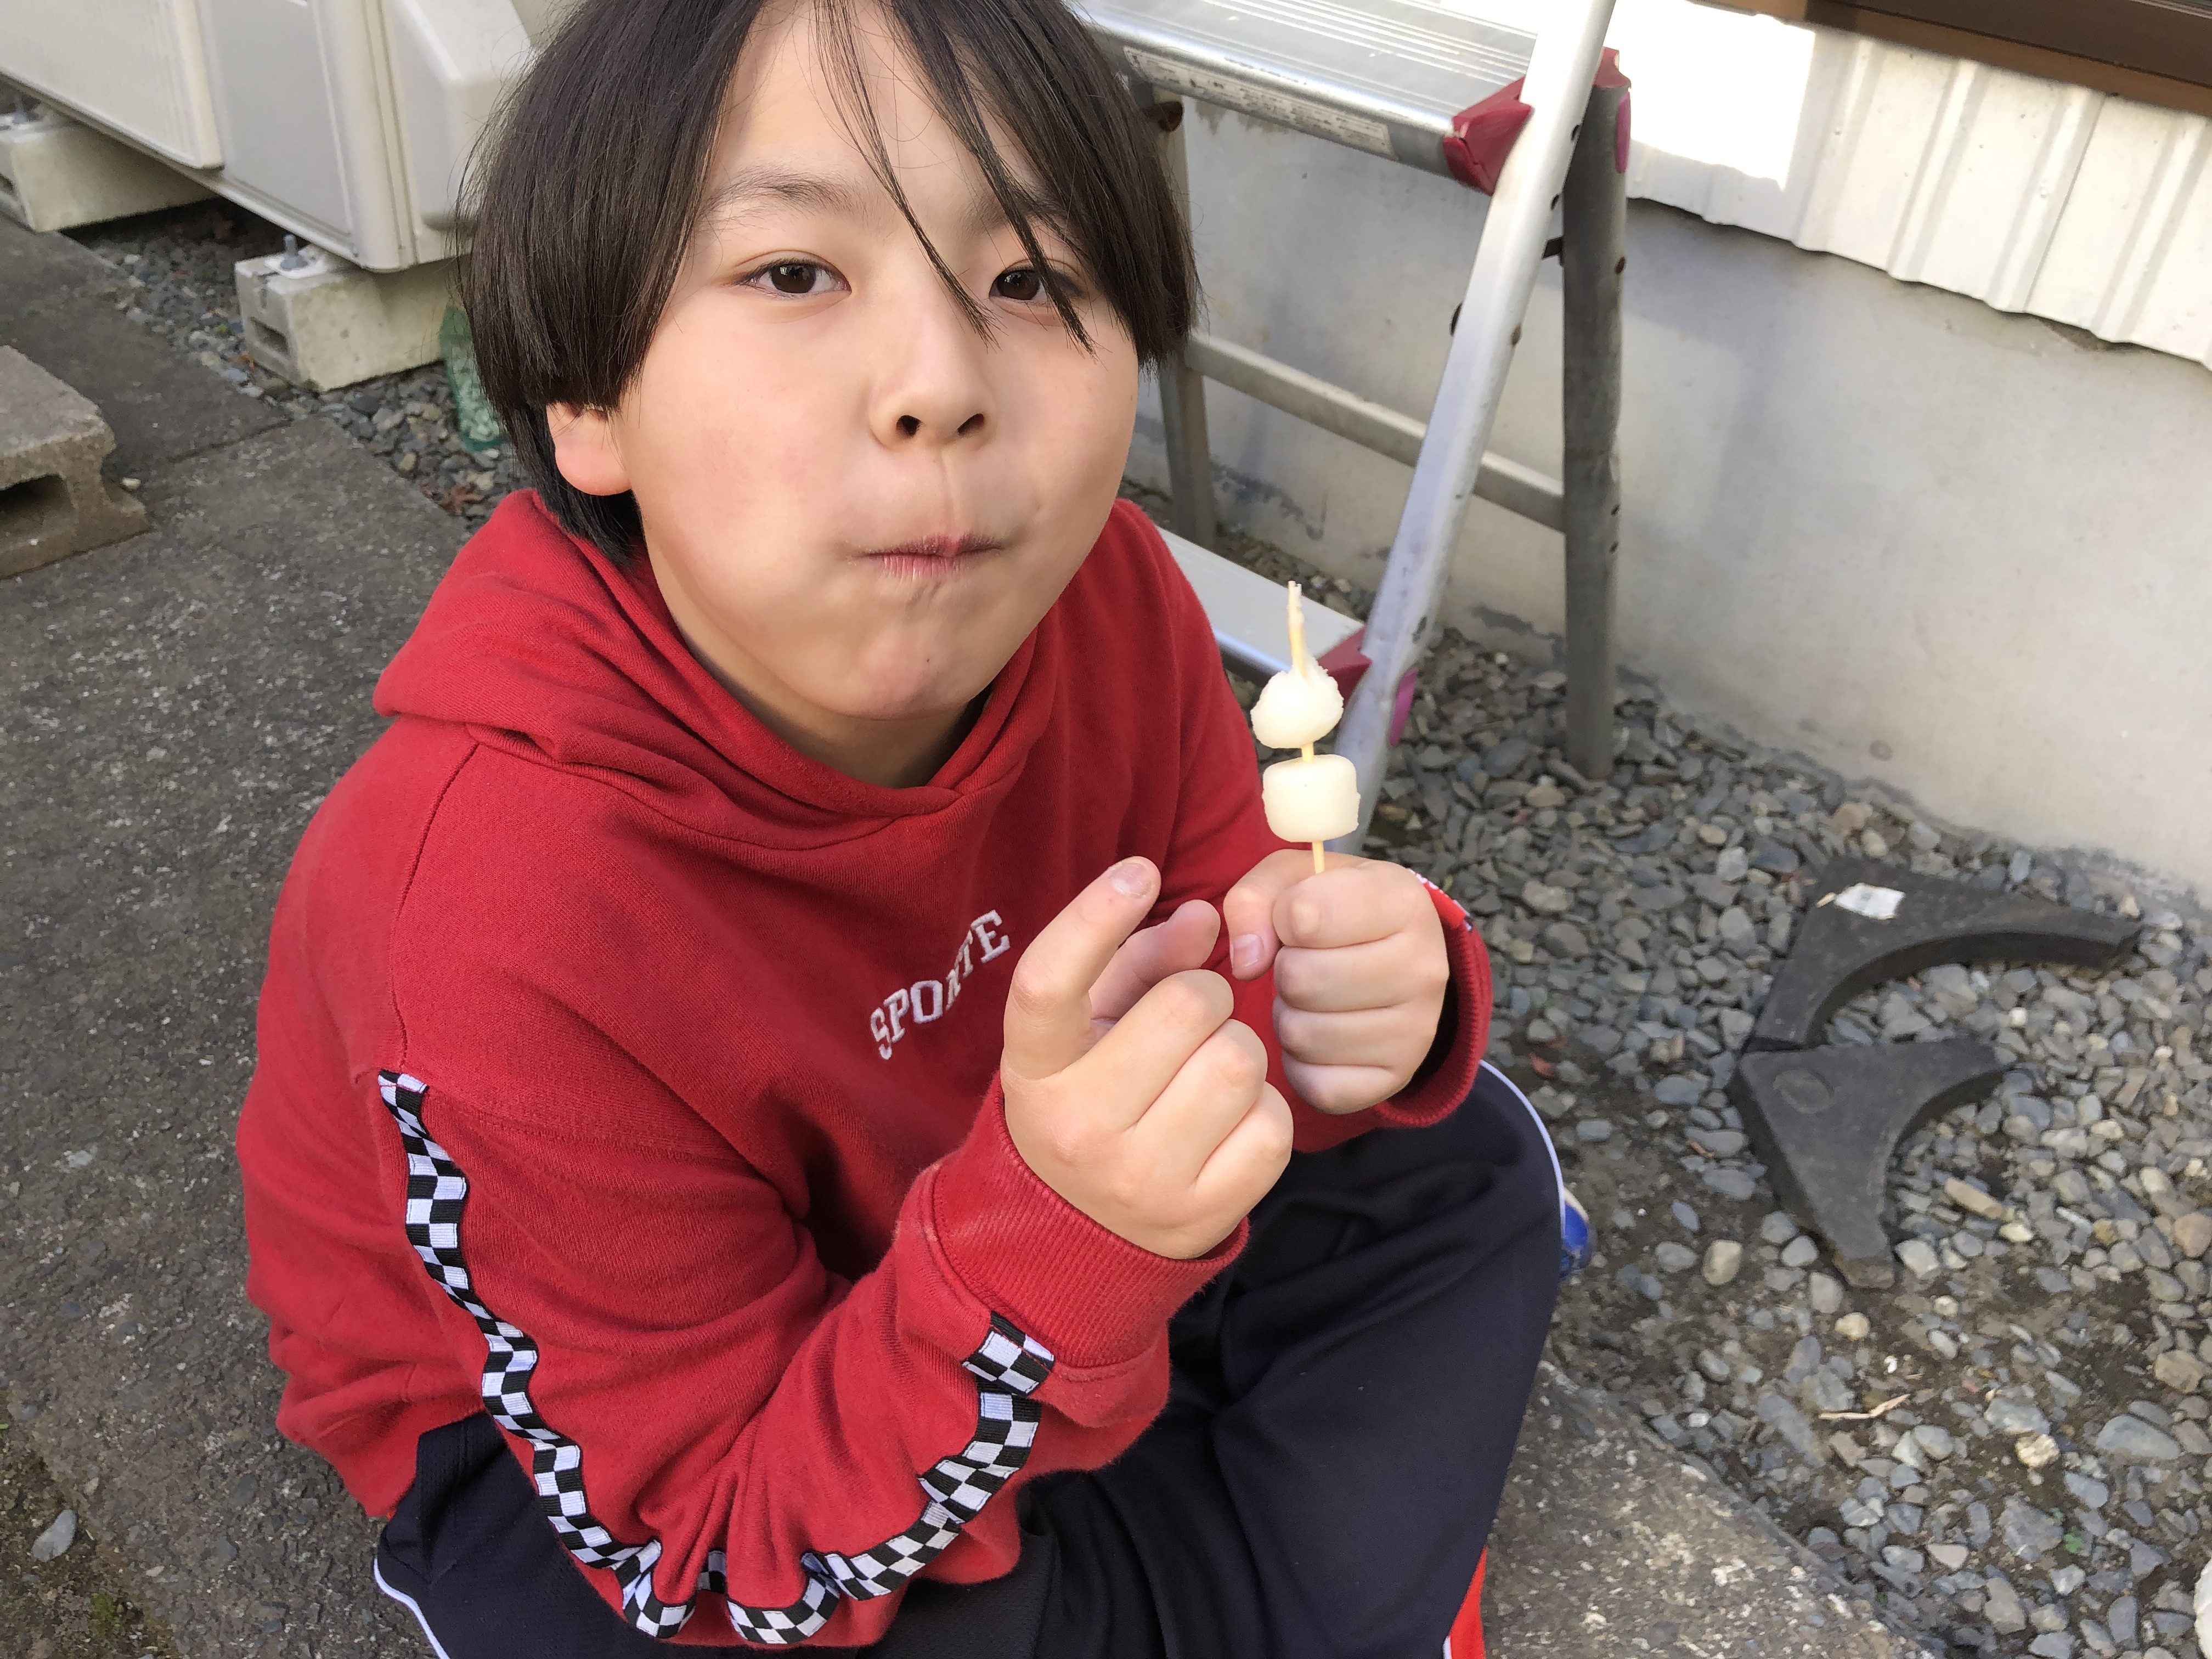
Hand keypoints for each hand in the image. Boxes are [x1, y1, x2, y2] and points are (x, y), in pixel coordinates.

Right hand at [1000, 858, 1293, 1259]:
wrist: (1080, 1236)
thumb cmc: (1091, 1102)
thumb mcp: (1088, 1030)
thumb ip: (1138, 963)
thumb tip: (1205, 915)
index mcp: (1034, 1070)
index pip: (1049, 981)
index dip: (1094, 915)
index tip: (1140, 870)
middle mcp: (1076, 1126)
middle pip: (1185, 1006)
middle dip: (1205, 996)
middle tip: (1190, 1020)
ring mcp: (1139, 1179)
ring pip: (1240, 1059)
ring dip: (1240, 1051)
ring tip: (1207, 1073)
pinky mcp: (1201, 1216)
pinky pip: (1272, 1124)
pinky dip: (1263, 1111)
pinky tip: (1227, 1122)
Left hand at [1224, 852, 1449, 1114]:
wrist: (1393, 961)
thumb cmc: (1334, 911)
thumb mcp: (1296, 881)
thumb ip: (1256, 899)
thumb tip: (1247, 963)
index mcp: (1404, 901)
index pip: (1306, 915)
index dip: (1282, 918)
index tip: (1299, 920)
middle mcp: (1424, 966)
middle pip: (1302, 980)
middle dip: (1285, 971)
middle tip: (1304, 964)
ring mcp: (1417, 1029)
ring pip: (1304, 1035)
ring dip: (1289, 1017)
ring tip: (1312, 998)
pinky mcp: (1397, 1078)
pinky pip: (1316, 1084)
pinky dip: (1301, 1065)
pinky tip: (1320, 1035)